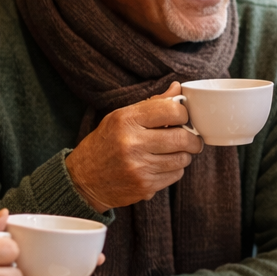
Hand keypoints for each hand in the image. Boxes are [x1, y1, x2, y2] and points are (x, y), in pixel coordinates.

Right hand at [65, 82, 203, 211]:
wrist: (83, 180)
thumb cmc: (105, 144)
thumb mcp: (121, 117)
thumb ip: (152, 104)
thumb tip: (178, 89)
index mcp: (126, 120)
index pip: (171, 111)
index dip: (184, 114)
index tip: (184, 118)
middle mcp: (132, 143)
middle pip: (182, 138)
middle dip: (193, 139)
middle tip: (193, 139)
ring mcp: (138, 167)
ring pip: (182, 159)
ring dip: (184, 155)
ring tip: (175, 152)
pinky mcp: (144, 186)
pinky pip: (175, 175)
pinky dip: (175, 170)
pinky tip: (163, 165)